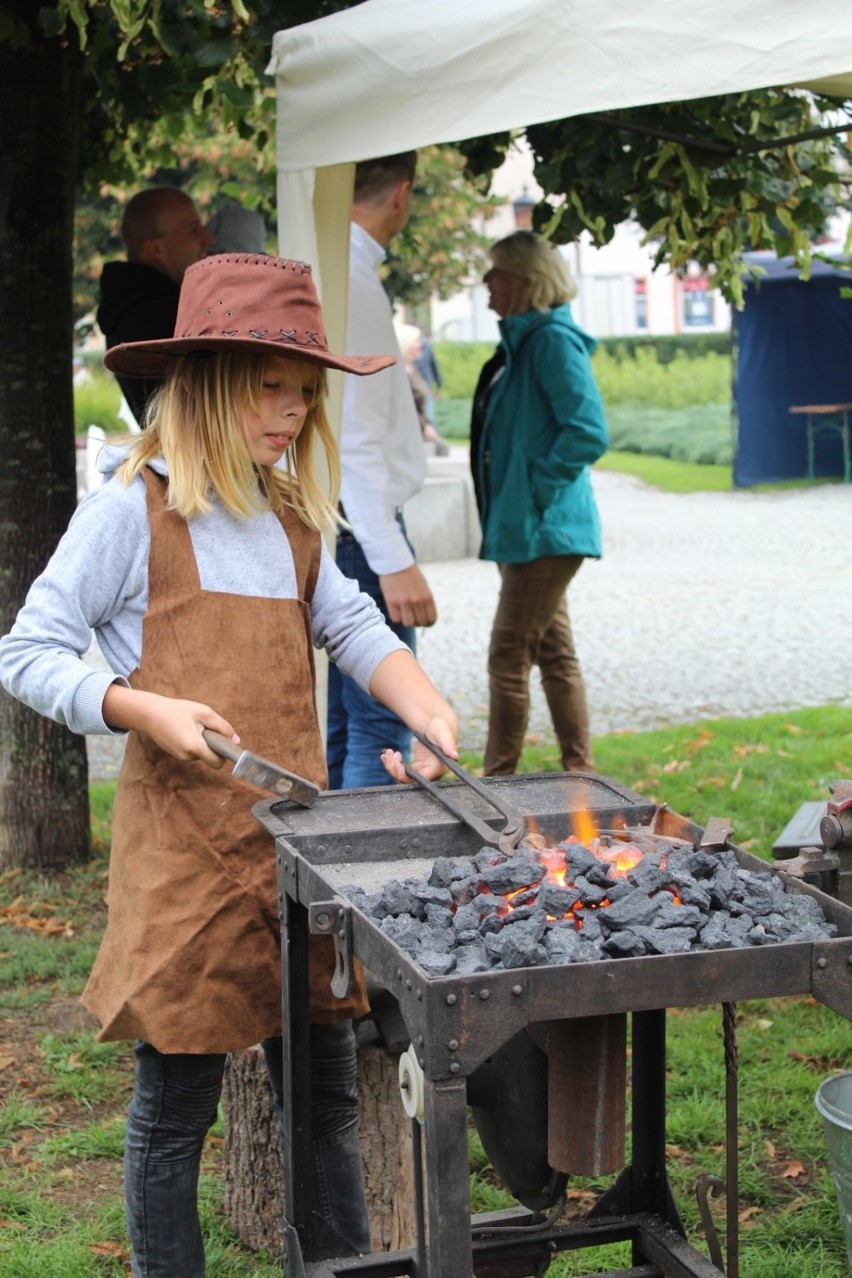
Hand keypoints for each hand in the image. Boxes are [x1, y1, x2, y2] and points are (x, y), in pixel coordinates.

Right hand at [102, 685, 237, 768]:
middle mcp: (187, 756)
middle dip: (212, 746)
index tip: (225, 743)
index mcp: (195, 747)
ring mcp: (180, 757)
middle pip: (210, 757)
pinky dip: (193, 742)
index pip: (217, 763)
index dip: (224, 754)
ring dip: (202, 742)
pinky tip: (184, 729)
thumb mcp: (204, 713)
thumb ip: (223, 727)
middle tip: (205, 728)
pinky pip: (192, 751)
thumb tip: (236, 740)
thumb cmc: (177, 710)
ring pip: (201, 753)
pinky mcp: (175, 754)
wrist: (149, 714)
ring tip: (191, 726)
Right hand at [379, 564, 436, 628]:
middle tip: (412, 615)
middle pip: (419, 623)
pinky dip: (396, 616)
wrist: (395, 563)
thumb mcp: (424, 587)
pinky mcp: (391, 601)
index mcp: (427, 597)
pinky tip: (395, 609)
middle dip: (416, 622)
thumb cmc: (410, 576)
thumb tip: (426, 619)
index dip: (427, 623)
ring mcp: (404, 602)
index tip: (423, 622)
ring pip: (408, 624)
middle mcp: (417, 601)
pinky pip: (395, 619)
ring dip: (406, 620)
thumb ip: (425, 602)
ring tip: (403, 613)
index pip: (431, 619)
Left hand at [381, 714, 458, 783]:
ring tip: (388, 753)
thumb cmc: (441, 729)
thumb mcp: (444, 735)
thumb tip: (455, 756)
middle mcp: (431, 774)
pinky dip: (392, 764)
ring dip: (392, 767)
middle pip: (409, 781)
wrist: (437, 726)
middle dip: (395, 771)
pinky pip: (402, 771)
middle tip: (390, 756)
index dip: (406, 776)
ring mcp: (423, 772)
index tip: (398, 764)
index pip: (420, 780)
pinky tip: (387, 754)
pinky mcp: (417, 768)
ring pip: (403, 778)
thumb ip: (448, 745)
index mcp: (438, 769)